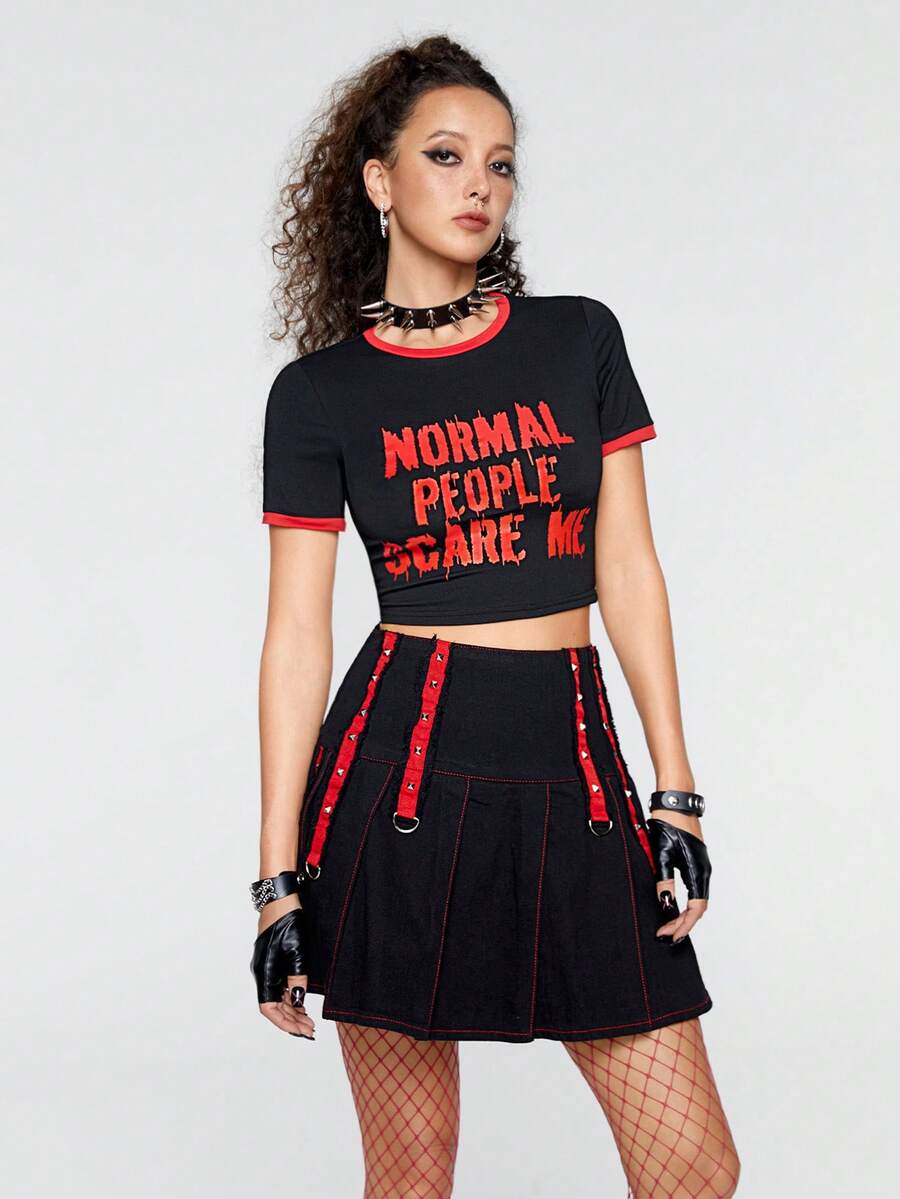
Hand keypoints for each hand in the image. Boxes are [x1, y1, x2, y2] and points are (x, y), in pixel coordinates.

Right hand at [251, 907, 315, 1039]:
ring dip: (291, 1010)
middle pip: (273, 1006)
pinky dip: (289, 997)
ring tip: (308, 1019)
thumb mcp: (298, 951)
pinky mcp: (272, 960)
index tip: (301, 1031)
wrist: (281, 898)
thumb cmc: (288, 921)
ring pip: (276, 997)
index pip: (269, 1009)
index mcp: (264, 972)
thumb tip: (297, 1001)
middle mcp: (262, 971)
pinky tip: (301, 1001)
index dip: (284, 1023)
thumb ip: (297, 979)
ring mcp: (266, 966)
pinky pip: (278, 986)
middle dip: (291, 1020)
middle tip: (310, 1029)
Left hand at [648, 815, 710, 944]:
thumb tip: (666, 905)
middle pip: (698, 908)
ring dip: (684, 914)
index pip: (695, 909)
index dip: (683, 926)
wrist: (675, 800)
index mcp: (698, 871)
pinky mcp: (695, 860)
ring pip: (697, 899)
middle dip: (682, 924)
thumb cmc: (668, 823)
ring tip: (667, 925)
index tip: (669, 936)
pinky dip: (685, 903)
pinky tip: (673, 905)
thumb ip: (664, 881)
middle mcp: (704, 870)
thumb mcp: (661, 853)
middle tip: (664, 934)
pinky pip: (694, 889)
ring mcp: (701, 865)